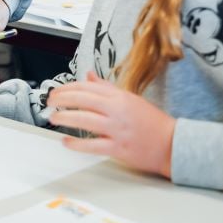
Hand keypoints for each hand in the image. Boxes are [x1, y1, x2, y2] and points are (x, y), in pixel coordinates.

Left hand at [47, 71, 176, 177]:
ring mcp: (117, 129)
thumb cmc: (152, 122)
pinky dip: (77, 144)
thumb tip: (88, 75)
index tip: (56, 91)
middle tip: (49, 101)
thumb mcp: (129, 98)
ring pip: (85, 119)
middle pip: (83, 99)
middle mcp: (117, 110)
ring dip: (65, 117)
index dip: (68, 87)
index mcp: (120, 97)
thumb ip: (106, 88)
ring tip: (54, 118)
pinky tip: (66, 141)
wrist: (172, 144)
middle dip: (62, 99)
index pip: (87, 87)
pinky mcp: (118, 148)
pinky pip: (93, 145)